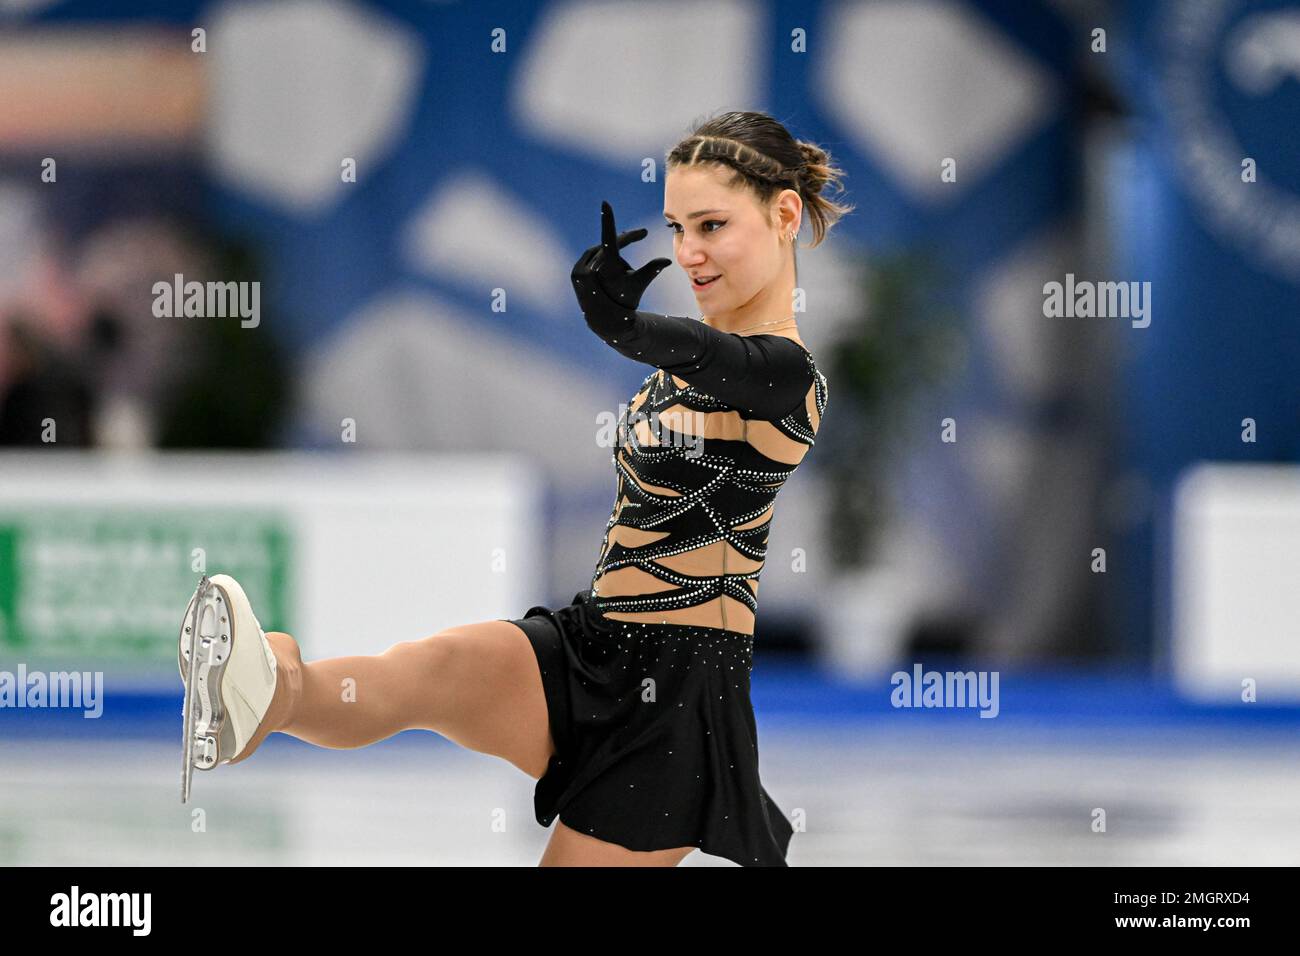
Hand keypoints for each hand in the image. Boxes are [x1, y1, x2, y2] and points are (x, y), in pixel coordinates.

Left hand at [571, 200, 672, 329]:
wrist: (605, 319)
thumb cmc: (626, 299)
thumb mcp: (639, 283)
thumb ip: (652, 270)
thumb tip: (668, 261)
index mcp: (607, 263)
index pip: (609, 236)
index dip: (608, 218)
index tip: (605, 203)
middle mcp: (591, 264)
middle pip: (609, 244)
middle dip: (626, 240)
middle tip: (642, 233)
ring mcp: (580, 267)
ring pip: (601, 251)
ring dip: (614, 254)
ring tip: (621, 270)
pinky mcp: (575, 272)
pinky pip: (591, 258)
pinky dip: (601, 260)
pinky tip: (608, 271)